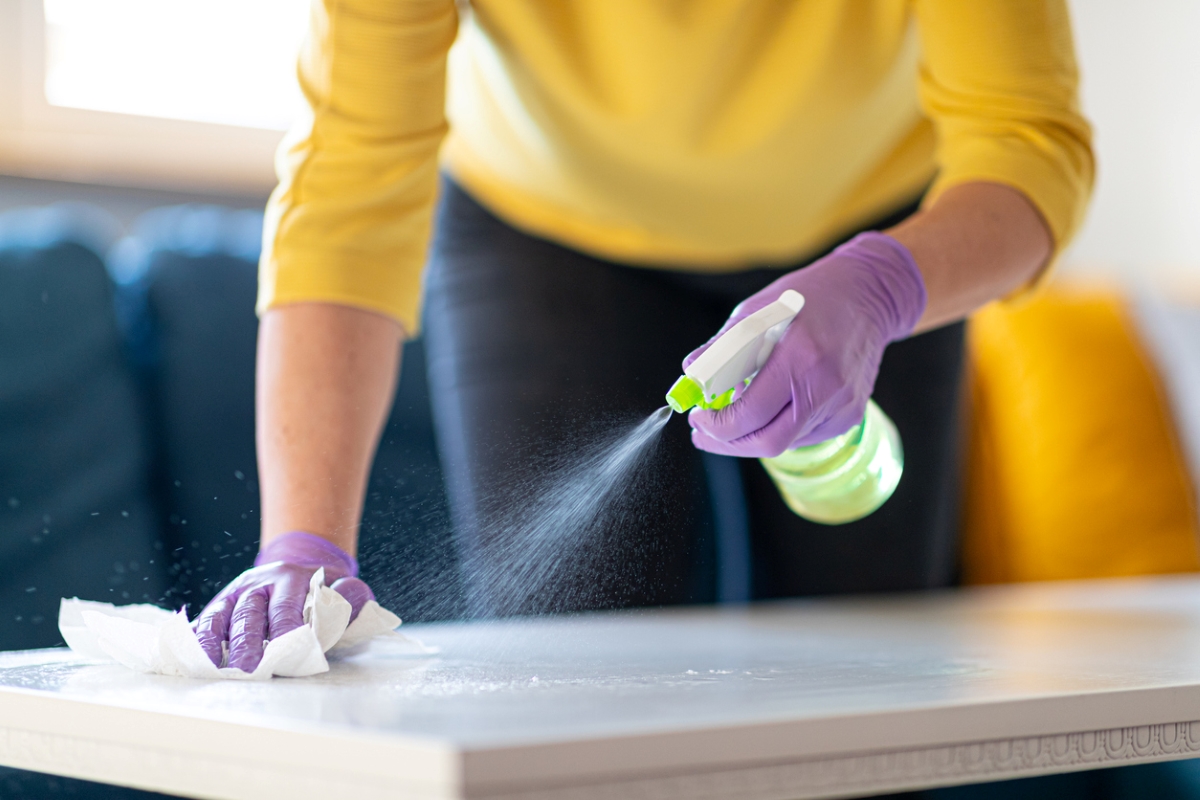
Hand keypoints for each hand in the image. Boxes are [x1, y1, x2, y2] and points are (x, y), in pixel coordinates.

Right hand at [193, 531, 373, 671]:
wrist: (299, 567)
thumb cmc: (322, 590)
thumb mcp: (343, 586)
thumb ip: (349, 594)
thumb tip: (347, 597)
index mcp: (291, 578)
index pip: (286, 607)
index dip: (285, 631)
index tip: (286, 653)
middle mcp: (259, 583)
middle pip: (250, 613)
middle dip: (248, 643)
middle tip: (248, 669)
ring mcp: (236, 593)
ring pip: (222, 616)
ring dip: (216, 643)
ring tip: (213, 669)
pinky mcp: (220, 605)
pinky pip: (205, 621)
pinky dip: (197, 639)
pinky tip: (194, 660)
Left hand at [687, 232, 925, 457]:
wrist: (869, 294)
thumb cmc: (807, 298)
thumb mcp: (757, 311)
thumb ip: (722, 348)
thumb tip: (691, 374)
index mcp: (799, 357)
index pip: (749, 414)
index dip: (717, 425)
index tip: (697, 417)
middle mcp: (825, 387)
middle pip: (768, 443)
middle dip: (728, 443)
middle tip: (703, 433)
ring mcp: (842, 405)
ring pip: (785, 441)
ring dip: (752, 433)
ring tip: (737, 408)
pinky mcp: (850, 415)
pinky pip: (804, 434)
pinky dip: (779, 425)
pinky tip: (774, 403)